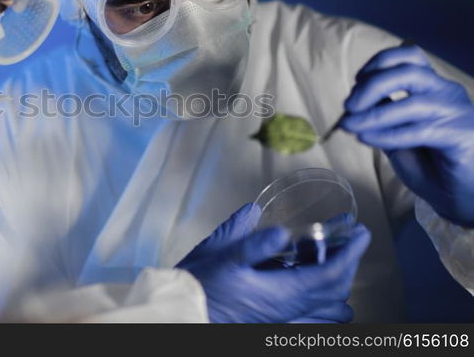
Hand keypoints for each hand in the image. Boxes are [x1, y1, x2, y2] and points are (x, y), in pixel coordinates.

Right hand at [176, 203, 370, 322]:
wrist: (187, 310)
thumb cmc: (202, 283)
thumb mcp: (224, 255)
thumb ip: (255, 241)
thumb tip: (282, 231)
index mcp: (283, 293)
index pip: (332, 274)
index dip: (351, 251)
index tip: (360, 230)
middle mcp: (290, 310)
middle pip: (336, 289)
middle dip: (348, 259)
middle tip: (350, 234)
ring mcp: (284, 316)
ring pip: (327, 304)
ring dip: (337, 279)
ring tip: (331, 253)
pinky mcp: (275, 317)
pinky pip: (313, 312)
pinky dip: (322, 294)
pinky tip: (309, 274)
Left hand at [341, 44, 473, 226]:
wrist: (461, 195)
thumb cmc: (431, 164)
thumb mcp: (397, 134)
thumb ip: (381, 115)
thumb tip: (352, 104)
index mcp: (433, 86)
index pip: (409, 56)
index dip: (379, 63)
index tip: (356, 83)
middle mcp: (447, 92)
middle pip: (409, 71)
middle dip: (372, 85)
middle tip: (349, 106)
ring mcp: (456, 112)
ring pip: (412, 102)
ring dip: (373, 114)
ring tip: (350, 126)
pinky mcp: (460, 135)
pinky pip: (418, 130)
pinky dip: (386, 133)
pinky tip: (367, 139)